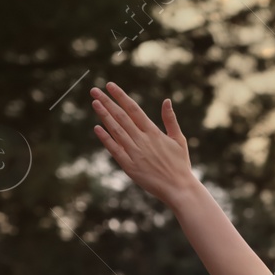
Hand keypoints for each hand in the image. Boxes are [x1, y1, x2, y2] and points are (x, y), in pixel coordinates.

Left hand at [90, 83, 196, 205]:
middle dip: (107, 102)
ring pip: (116, 130)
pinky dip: (105, 138)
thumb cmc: (180, 164)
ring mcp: (134, 153)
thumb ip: (170, 120)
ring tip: (94, 103)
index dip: (121, 96)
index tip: (110, 85)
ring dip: (104, 116)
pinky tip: (97, 128)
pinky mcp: (129, 166)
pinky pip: (114, 150)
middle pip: (121, 117)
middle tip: (94, 90)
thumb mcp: (179, 140)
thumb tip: (167, 100)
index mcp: (154, 132)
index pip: (134, 109)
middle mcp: (142, 140)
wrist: (179, 188)